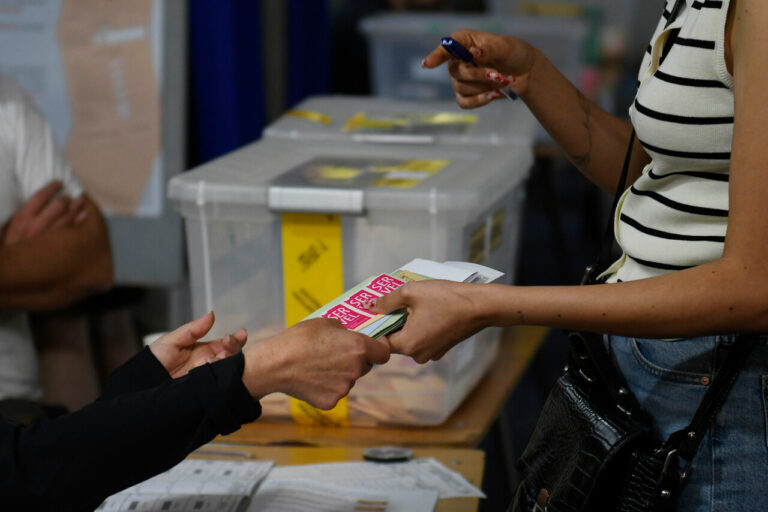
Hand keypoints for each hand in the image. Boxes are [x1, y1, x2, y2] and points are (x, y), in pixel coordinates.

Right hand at [0, 180, 87, 245]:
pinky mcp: (57, 248)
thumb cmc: (11, 246)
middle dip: (66, 197)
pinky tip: (84, 214)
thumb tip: (38, 201)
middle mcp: (36, 226)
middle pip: (58, 204)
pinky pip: (72, 231)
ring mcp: (48, 238)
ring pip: (68, 216)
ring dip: (76, 206)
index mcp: (22, 219)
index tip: (59, 183)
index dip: (52, 187)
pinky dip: (80, 220)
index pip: (40, 196)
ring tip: (79, 200)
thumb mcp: (11, 227)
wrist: (11, 269)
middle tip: (69, 195)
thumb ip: (23, 213)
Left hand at [149, 311, 246, 378]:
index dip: (235, 340)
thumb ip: (193, 329)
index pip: (226, 345)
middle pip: (231, 357)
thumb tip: (211, 315)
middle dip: (234, 348)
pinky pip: (218, 385)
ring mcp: (207, 379)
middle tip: (229, 343)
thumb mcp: (172, 341)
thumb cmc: (153, 362)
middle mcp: (208, 366)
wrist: (140, 384)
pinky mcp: (203, 392)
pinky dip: (220, 376)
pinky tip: (214, 367)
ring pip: (227, 370)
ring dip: (227, 361)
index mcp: (204, 352)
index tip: (241, 335)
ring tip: (217, 356)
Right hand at [241, 318, 390, 409]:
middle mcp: (356, 369)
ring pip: (349, 380)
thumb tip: (350, 336)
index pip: (384, 353)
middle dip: (356, 360)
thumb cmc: (299, 339)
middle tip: (335, 354)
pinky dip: (327, 387)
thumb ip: (344, 331)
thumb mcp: (325, 323)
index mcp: (358, 347)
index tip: (371, 347)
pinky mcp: (332, 401)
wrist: (275, 365)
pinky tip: (312, 379)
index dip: (378, 349)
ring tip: (318, 366)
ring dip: (341, 374)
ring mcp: (344, 388)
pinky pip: (335, 392)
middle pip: (365, 366)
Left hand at [370, 280, 487, 362]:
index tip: (373, 312)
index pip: (380, 340)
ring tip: (410, 303)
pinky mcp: (441, 349)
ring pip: (409, 339)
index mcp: (407, 345)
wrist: (480, 306)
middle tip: (391, 302)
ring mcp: (431, 354)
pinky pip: (422, 339)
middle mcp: (418, 355)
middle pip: (394, 340)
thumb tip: (369, 306)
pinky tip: (425, 310)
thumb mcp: (411, 292)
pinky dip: (419, 326)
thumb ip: (387, 301)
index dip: (375, 325)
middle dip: (392, 322)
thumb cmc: (446, 298)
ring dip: (406, 323)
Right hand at [422, 29, 536, 107]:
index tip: (428, 64)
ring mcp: (461, 79)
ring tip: (502, 81)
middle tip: (497, 74)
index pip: (446, 48)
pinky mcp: (467, 95)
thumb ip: (489, 49)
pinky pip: (465, 102)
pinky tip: (493, 95)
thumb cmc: (514, 54)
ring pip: (462, 88)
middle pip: (456, 72)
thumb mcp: (505, 47)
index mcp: (464, 42)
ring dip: (484, 87)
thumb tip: (473, 52)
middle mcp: (458, 60)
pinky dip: (480, 100)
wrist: (525, 73)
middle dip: (478, 75)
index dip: (436, 56)